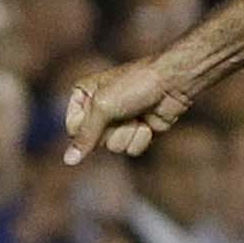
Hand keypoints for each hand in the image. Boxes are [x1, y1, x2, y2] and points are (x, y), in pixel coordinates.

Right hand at [63, 58, 194, 164]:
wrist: (175, 81)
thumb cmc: (136, 84)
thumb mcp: (103, 106)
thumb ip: (85, 136)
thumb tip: (68, 161)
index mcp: (84, 96)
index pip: (73, 130)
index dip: (88, 129)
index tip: (104, 113)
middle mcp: (100, 110)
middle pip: (94, 142)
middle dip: (111, 131)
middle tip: (124, 113)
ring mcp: (121, 121)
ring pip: (114, 148)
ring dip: (128, 133)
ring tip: (138, 115)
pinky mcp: (139, 130)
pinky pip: (132, 149)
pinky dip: (142, 137)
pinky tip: (150, 121)